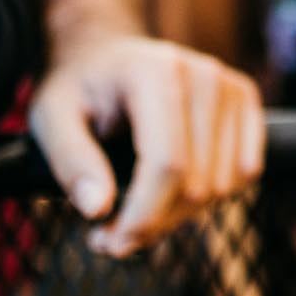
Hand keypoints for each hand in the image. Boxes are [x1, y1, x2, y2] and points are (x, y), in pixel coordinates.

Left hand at [28, 30, 264, 257]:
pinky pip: (245, 173)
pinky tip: (173, 190)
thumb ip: (70, 162)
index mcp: (156, 71)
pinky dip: (211, 196)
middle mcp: (204, 74)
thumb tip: (97, 209)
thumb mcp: (50, 119)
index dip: (143, 216)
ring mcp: (230, 86)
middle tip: (111, 233)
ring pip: (222, 186)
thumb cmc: (78, 89)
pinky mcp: (245, 99)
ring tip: (138, 208)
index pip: (167, 164)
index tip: (110, 244)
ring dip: (180, 215)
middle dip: (154, 222)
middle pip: (197, 183)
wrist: (107, 51)